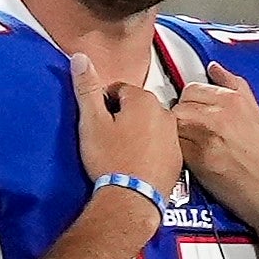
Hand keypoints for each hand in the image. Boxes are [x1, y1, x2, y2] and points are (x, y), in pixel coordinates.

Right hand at [72, 52, 180, 196]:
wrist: (131, 200)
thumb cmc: (110, 160)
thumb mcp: (91, 121)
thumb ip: (87, 88)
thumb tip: (81, 58)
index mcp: (144, 100)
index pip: (118, 90)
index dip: (103, 105)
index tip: (97, 123)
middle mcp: (165, 114)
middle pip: (137, 106)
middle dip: (122, 117)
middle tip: (108, 139)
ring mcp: (174, 137)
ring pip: (150, 126)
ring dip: (136, 133)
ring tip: (121, 153)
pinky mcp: (178, 159)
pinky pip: (160, 146)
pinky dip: (149, 150)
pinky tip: (136, 164)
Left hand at [172, 62, 258, 234]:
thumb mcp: (256, 113)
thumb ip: (233, 86)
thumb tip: (214, 67)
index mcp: (234, 98)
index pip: (192, 87)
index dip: (191, 104)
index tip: (197, 117)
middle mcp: (220, 111)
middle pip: (179, 103)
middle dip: (182, 118)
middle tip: (193, 135)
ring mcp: (207, 133)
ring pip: (173, 123)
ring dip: (177, 135)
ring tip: (192, 148)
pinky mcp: (198, 156)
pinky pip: (173, 145)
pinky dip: (177, 152)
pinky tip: (191, 160)